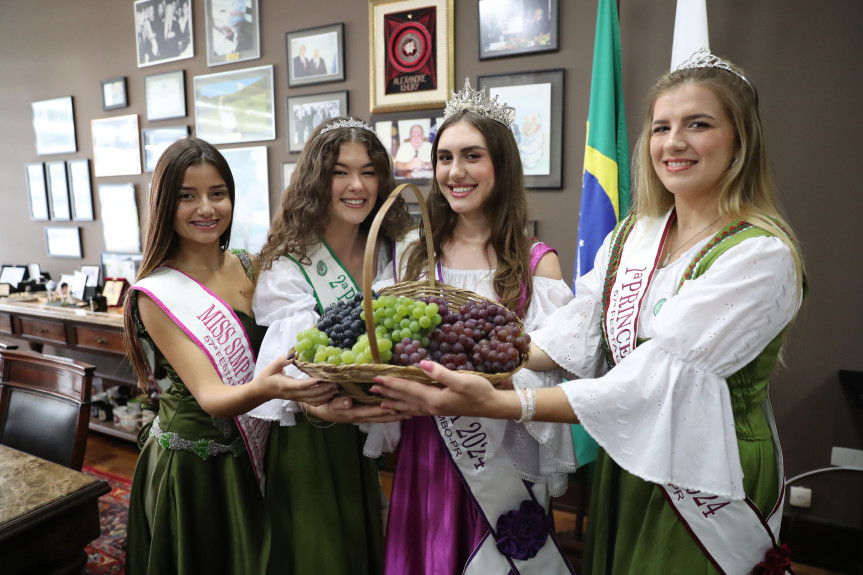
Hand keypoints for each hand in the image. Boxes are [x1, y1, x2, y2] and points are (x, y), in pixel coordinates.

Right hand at [257, 355, 337, 405]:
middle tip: (335, 383)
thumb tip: (293, 355)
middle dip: (324, 390)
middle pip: (310, 394)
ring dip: (325, 396)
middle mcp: (292, 393)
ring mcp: (296, 398)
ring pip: (313, 400)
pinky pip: (312, 403)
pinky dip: (322, 400)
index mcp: (285, 385)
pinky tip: (330, 395)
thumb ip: (282, 360)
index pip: (300, 385)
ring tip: (336, 389)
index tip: (321, 378)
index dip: (311, 383)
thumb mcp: (271, 366)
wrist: (261, 391)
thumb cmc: (266, 377)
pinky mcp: (299, 399)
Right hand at [303, 395, 409, 423]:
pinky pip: (379, 415)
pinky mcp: (364, 414)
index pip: (374, 412)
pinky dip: (389, 413)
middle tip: (412, 412)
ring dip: (396, 415)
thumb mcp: (329, 404)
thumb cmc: (325, 405)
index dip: (386, 411)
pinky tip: (398, 410)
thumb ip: (339, 403)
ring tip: (411, 412)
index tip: (398, 409)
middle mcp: (362, 417)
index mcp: (355, 413)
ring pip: (382, 417)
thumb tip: (349, 403)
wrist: (320, 410)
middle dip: (397, 415)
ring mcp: (364, 416)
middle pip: (382, 417)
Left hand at [370, 360, 501, 417]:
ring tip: (380, 402)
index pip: (408, 389)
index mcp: (434, 399)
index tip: (377, 378)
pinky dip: (406, 409)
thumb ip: (441, 373)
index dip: (392, 383)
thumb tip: (421, 364)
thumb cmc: (479, 391)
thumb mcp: (462, 380)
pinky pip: (417, 410)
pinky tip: (403, 409)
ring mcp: (435, 410)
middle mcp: (431, 407)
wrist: (492, 406)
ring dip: (394, 402)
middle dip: (388, 393)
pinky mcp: (440, 410)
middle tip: (371, 388)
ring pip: (409, 407)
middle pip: (405, 399)